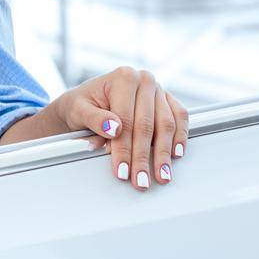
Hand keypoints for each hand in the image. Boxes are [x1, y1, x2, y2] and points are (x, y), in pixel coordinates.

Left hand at [47, 66, 189, 189]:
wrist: (86, 101)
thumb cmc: (80, 105)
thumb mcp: (78, 110)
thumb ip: (94, 118)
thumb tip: (114, 128)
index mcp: (123, 77)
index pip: (126, 120)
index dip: (124, 149)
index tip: (122, 171)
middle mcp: (144, 80)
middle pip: (147, 126)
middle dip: (143, 158)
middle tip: (140, 180)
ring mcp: (159, 90)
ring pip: (166, 125)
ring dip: (164, 154)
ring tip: (161, 176)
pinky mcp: (168, 100)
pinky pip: (180, 118)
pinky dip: (179, 137)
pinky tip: (175, 155)